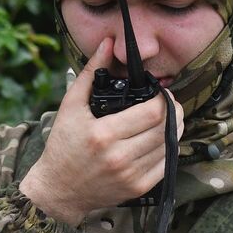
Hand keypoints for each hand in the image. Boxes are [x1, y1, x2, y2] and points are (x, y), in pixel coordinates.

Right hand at [19, 40, 182, 224]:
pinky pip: (166, 165)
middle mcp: (119, 156)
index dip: (165, 99)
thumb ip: (91, 73)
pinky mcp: (137, 188)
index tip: (161, 93)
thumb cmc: (63, 146)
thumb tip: (107, 43)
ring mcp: (130, 175)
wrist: (58, 189)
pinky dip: (168, 150)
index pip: (153, 112)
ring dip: (173, 130)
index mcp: (104, 134)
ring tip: (165, 120)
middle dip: (173, 112)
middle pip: (165, 129)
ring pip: (169, 146)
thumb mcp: (71, 106)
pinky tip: (160, 140)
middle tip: (169, 104)